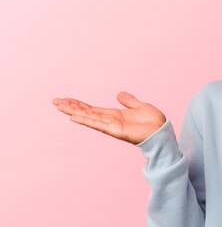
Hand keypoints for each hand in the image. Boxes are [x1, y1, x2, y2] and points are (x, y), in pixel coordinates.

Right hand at [52, 92, 166, 144]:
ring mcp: (111, 126)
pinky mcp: (115, 131)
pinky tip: (74, 117)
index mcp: (113, 115)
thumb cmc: (153, 122)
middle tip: (55, 101)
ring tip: (60, 106)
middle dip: (71, 107)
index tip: (65, 99)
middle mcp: (109, 121)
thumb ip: (129, 101)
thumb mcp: (139, 106)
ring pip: (88, 117)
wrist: (162, 132)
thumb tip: (120, 94)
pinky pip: (98, 124)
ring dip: (74, 112)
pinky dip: (86, 120)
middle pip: (86, 112)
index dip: (78, 104)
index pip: (92, 109)